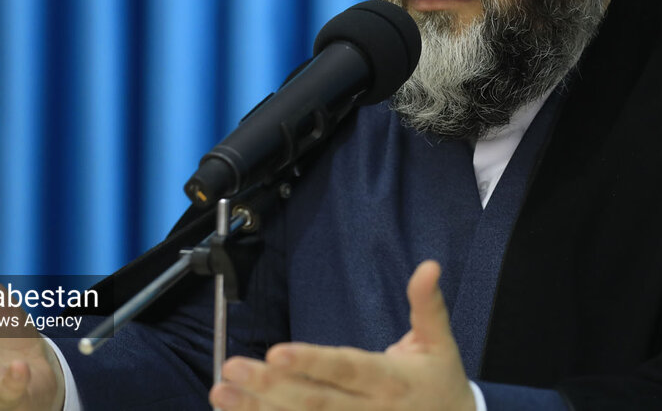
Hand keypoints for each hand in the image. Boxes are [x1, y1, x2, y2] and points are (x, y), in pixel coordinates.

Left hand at [211, 260, 474, 410]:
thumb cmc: (439, 382)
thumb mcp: (439, 341)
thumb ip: (427, 304)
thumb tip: (428, 266)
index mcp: (390, 379)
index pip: (346, 369)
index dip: (312, 362)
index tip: (276, 353)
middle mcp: (370, 410)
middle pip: (314, 401)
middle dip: (270, 387)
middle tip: (234, 368)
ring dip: (258, 410)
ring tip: (222, 391)